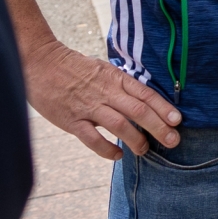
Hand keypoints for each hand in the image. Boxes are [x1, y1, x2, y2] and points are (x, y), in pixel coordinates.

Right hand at [21, 38, 182, 159]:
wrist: (41, 63)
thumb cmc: (74, 68)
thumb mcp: (103, 69)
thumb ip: (120, 84)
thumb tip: (142, 100)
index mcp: (115, 78)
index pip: (146, 94)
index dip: (163, 108)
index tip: (177, 120)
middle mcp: (106, 92)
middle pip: (139, 111)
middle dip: (159, 127)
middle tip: (173, 141)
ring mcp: (88, 107)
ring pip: (120, 125)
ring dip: (136, 140)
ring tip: (145, 150)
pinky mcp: (71, 120)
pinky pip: (92, 138)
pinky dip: (107, 149)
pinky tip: (118, 155)